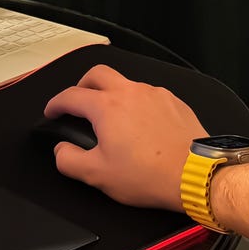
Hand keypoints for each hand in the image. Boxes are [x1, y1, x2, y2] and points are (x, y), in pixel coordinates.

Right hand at [44, 65, 208, 212]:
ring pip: (125, 83)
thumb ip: (69, 160)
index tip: (52, 112)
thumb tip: (61, 150)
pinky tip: (140, 124)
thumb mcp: (97, 175)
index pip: (70, 96)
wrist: (196, 175)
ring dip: (112, 94)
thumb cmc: (150, 175)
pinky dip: (137, 103)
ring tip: (111, 117)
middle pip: (97, 74)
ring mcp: (154, 94)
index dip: (56, 104)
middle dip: (82, 85)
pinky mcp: (174, 102)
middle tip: (78, 103)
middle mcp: (130, 92)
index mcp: (106, 107)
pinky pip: (148, 94)